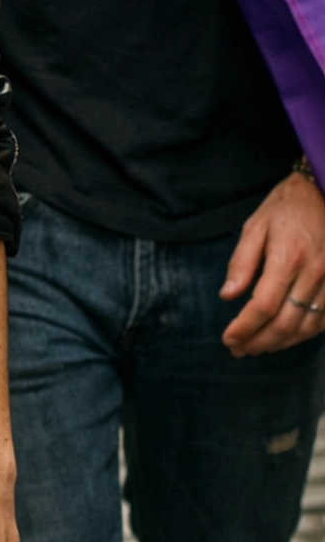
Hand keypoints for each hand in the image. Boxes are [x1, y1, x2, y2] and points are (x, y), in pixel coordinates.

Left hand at [220, 171, 324, 356]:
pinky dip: (304, 335)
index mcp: (288, 258)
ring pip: (307, 328)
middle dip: (259, 342)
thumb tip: (227, 295)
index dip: (244, 328)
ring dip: (280, 344)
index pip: (263, 306)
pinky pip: (324, 321)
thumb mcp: (256, 226)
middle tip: (238, 349)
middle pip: (286, 324)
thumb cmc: (286, 208)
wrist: (324, 192)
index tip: (228, 338)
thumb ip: (241, 261)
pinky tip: (286, 337)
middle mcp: (314, 274)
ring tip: (257, 348)